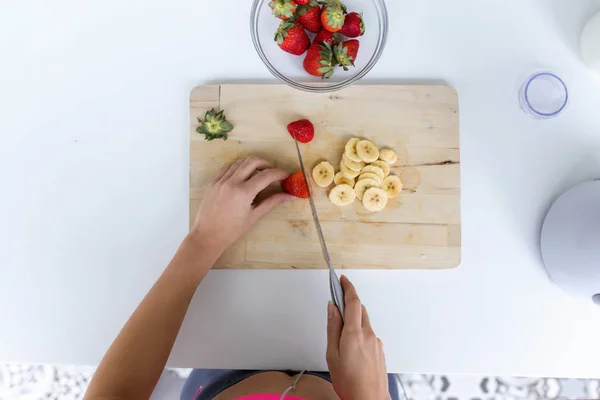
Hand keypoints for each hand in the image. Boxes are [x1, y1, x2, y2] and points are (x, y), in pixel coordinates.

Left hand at [190, 156, 292, 254]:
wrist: (207, 235)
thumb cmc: (232, 230)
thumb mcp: (253, 216)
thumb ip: (271, 202)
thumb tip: (289, 196)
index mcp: (243, 193)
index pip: (266, 175)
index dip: (279, 173)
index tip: (286, 175)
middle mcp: (231, 182)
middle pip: (253, 161)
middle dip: (267, 163)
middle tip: (273, 172)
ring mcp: (220, 180)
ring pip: (240, 161)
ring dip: (252, 164)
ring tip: (259, 173)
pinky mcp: (213, 181)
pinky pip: (227, 167)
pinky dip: (238, 167)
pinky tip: (243, 175)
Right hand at [326, 276, 389, 399]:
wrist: (369, 399)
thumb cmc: (349, 382)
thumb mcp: (332, 354)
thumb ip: (332, 328)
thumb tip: (332, 308)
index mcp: (354, 334)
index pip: (352, 302)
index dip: (347, 287)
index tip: (342, 279)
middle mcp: (368, 334)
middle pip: (360, 309)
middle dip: (349, 303)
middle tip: (337, 302)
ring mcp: (376, 342)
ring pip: (364, 322)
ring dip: (354, 319)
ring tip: (341, 332)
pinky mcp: (379, 350)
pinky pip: (368, 333)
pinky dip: (359, 331)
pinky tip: (351, 346)